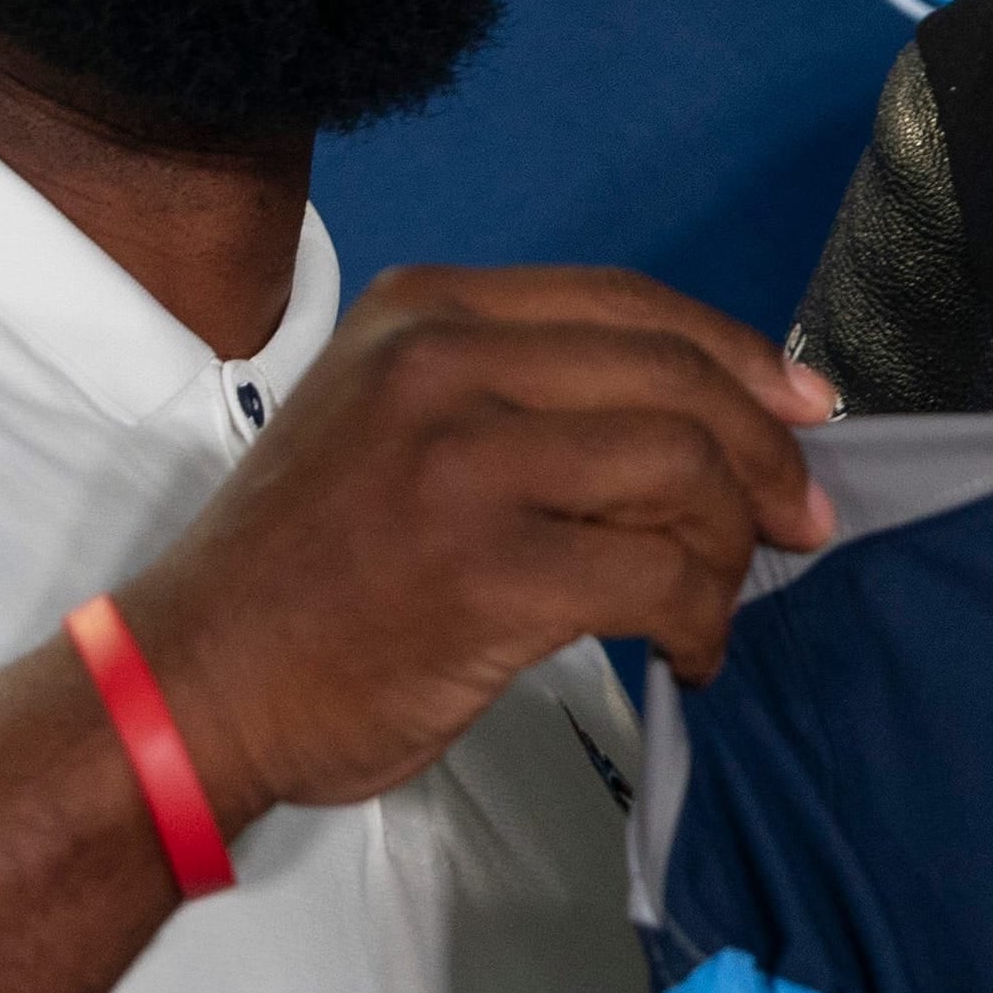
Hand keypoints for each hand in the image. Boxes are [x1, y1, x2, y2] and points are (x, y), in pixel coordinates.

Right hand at [107, 266, 834, 828]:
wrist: (187, 687)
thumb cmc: (303, 572)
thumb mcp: (390, 422)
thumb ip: (520, 395)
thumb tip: (703, 420)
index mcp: (428, 311)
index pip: (631, 304)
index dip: (741, 357)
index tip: (805, 412)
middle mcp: (443, 363)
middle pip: (677, 380)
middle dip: (768, 456)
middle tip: (801, 520)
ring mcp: (462, 462)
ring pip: (683, 470)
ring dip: (731, 546)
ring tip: (718, 600)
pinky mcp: (485, 569)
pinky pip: (658, 577)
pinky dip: (700, 620)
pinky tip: (687, 652)